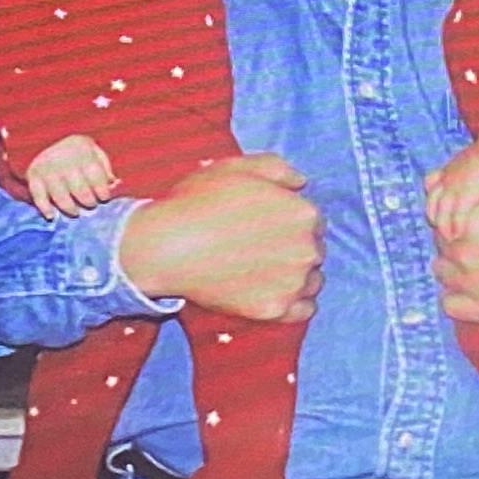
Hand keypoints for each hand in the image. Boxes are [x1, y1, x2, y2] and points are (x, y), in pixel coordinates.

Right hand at [25, 133, 117, 219]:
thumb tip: (114, 185)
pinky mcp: (33, 177)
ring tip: (76, 212)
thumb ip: (105, 169)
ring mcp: (47, 169)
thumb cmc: (78, 153)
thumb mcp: (95, 153)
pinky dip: (44, 208)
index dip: (102, 191)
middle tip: (91, 205)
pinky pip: (38, 196)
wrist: (46, 140)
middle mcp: (64, 160)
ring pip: (60, 196)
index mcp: (83, 151)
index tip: (104, 198)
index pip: (96, 176)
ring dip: (70, 208)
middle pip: (79, 189)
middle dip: (88, 201)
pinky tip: (52, 216)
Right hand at [117, 151, 319, 320]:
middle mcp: (307, 248)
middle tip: (261, 250)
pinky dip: (294, 304)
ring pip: (312, 280)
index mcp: (304, 213)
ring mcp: (293, 282)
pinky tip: (274, 294)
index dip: (290, 223)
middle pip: (313, 250)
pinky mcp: (275, 309)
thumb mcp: (237, 167)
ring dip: (297, 276)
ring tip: (264, 272)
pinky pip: (304, 310)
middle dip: (294, 248)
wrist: (165, 247)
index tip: (269, 228)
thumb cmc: (196, 203)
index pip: (313, 221)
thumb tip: (301, 183)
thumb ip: (277, 168)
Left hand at [426, 129, 478, 243]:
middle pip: (432, 200)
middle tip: (438, 225)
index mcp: (451, 166)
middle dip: (433, 214)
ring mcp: (454, 189)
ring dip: (443, 226)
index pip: (431, 182)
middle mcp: (448, 179)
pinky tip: (458, 235)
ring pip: (441, 212)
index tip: (436, 203)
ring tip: (448, 237)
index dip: (432, 195)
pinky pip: (457, 218)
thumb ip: (478, 161)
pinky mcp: (465, 198)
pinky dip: (456, 227)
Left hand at [429, 149, 478, 324]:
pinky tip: (478, 284)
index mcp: (474, 217)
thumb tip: (450, 180)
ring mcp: (475, 285)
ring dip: (457, 264)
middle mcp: (468, 251)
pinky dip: (459, 294)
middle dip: (459, 237)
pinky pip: (450, 304)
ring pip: (443, 272)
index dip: (460, 212)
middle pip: (442, 243)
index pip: (443, 215)